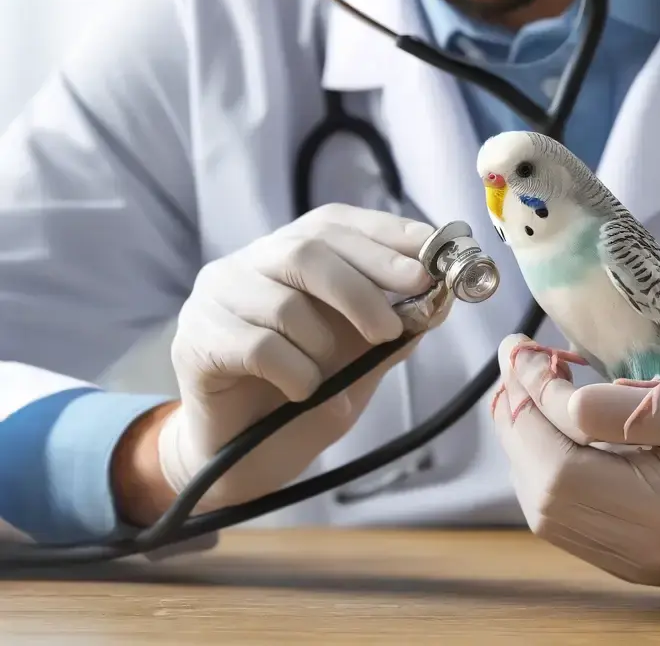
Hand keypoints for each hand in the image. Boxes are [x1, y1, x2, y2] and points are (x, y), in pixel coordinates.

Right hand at [151, 205, 436, 513]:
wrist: (244, 459)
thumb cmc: (306, 395)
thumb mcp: (362, 358)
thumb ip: (394, 325)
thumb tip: (441, 298)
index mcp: (288, 251)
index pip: (335, 222)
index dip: (384, 234)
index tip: (430, 258)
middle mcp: (247, 262)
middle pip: (308, 249)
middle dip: (363, 286)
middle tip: (392, 327)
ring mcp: (215, 297)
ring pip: (285, 301)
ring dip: (324, 344)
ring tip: (327, 377)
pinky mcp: (195, 340)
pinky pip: (260, 346)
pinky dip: (296, 372)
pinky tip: (300, 391)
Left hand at [492, 334, 659, 586]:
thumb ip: (636, 406)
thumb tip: (560, 397)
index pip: (565, 464)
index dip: (535, 405)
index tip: (524, 351)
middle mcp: (640, 553)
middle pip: (543, 492)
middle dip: (517, 420)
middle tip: (515, 363)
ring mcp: (629, 564)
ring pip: (542, 507)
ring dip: (522, 443)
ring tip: (526, 387)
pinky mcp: (623, 560)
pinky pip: (559, 516)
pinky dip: (539, 466)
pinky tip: (547, 426)